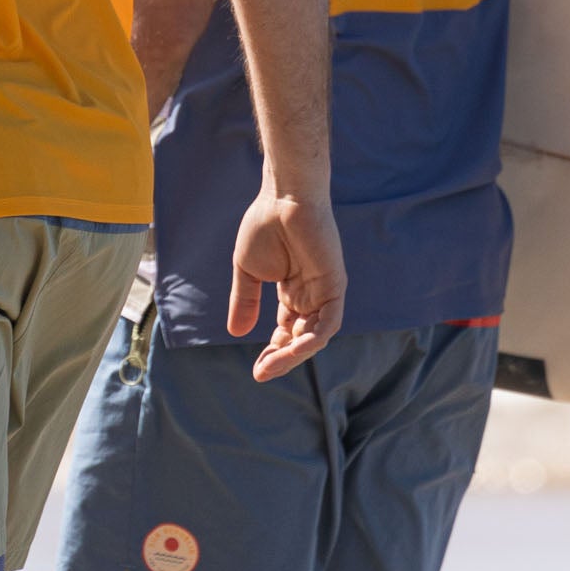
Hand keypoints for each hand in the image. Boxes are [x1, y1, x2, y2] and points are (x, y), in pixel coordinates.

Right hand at [229, 187, 344, 380]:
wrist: (282, 198)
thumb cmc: (265, 225)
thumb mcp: (247, 270)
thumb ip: (244, 301)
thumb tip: (235, 333)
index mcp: (292, 293)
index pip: (285, 332)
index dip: (273, 352)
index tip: (256, 369)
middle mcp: (310, 296)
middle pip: (299, 339)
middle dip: (281, 358)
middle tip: (261, 372)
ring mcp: (324, 292)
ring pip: (314, 336)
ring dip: (294, 354)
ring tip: (270, 364)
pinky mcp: (334, 285)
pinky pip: (328, 322)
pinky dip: (313, 338)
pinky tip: (293, 347)